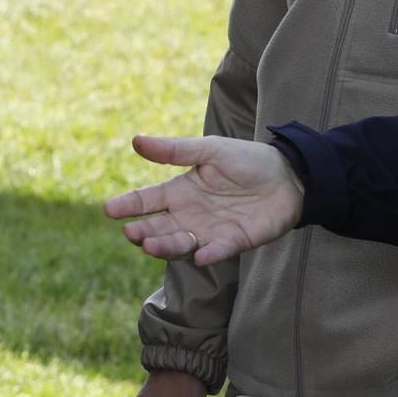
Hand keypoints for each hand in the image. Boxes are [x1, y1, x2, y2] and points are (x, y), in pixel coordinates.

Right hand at [104, 134, 304, 263]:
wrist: (288, 175)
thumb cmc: (245, 160)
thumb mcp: (209, 150)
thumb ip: (174, 150)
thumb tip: (135, 141)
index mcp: (180, 191)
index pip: (147, 200)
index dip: (128, 205)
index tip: (109, 209)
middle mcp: (189, 215)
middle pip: (159, 227)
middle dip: (143, 232)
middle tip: (130, 233)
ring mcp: (210, 231)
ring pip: (181, 243)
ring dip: (166, 246)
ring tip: (151, 244)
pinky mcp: (235, 241)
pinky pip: (218, 250)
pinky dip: (209, 254)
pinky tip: (200, 255)